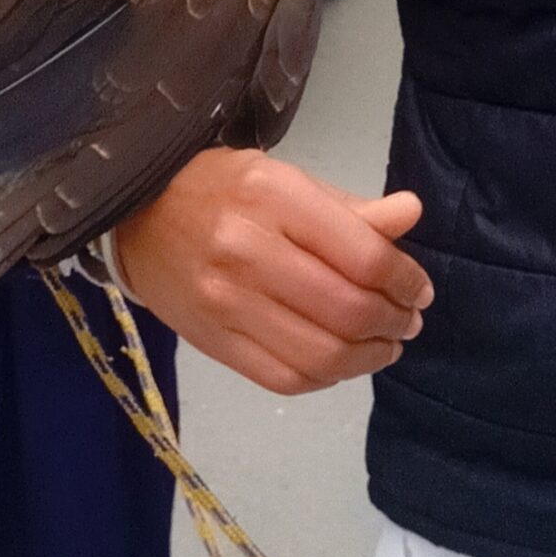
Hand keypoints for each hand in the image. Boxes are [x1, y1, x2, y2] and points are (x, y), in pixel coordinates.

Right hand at [115, 149, 431, 395]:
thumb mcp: (286, 179)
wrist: (137, 217)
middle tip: (408, 320)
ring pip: (321, 354)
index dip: (405, 281)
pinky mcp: (212, 342)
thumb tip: (410, 214)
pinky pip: (285, 377)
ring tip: (385, 344)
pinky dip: (327, 378)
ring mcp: (225, 302)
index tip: (418, 289)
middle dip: (394, 322)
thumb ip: (349, 208)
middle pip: (348, 310)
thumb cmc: (220, 190)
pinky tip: (343, 362)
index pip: (364, 256)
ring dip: (369, 358)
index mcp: (273, 198)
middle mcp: (247, 251)